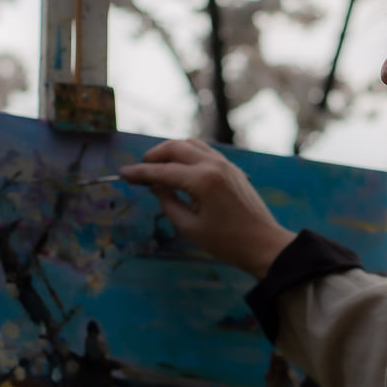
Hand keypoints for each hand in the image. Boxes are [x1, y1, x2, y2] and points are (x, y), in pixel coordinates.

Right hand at [120, 139, 295, 278]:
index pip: (162, 171)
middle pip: (176, 147)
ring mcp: (225, 163)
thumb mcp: (189, 227)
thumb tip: (154, 185)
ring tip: (157, 166)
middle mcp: (213, 165)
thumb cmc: (226, 241)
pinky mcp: (232, 168)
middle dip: (154, 155)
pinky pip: (205, 151)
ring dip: (171, 151)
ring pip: (191, 144)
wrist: (263, 243)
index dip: (140, 172)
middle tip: (140, 169)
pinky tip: (179, 167)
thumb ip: (168, 202)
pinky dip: (188, 153)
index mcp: (202, 180)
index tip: (123, 173)